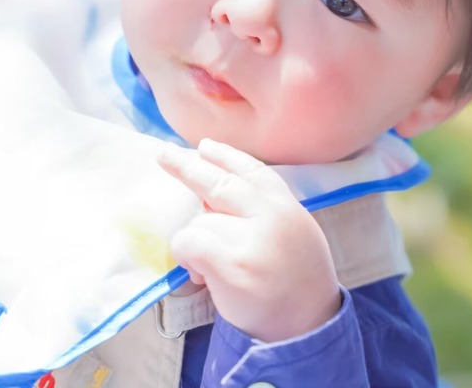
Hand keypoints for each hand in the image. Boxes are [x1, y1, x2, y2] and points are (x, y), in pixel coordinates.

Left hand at [157, 138, 341, 342]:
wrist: (307, 326)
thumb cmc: (296, 281)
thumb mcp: (292, 233)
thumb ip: (260, 211)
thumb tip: (210, 197)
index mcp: (285, 205)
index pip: (251, 169)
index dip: (224, 155)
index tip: (203, 145)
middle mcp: (270, 214)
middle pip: (219, 181)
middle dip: (187, 166)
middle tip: (163, 155)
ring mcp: (250, 237)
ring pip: (198, 221)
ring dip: (196, 242)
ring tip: (211, 268)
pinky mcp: (230, 262)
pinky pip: (188, 242)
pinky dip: (187, 259)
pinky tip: (201, 275)